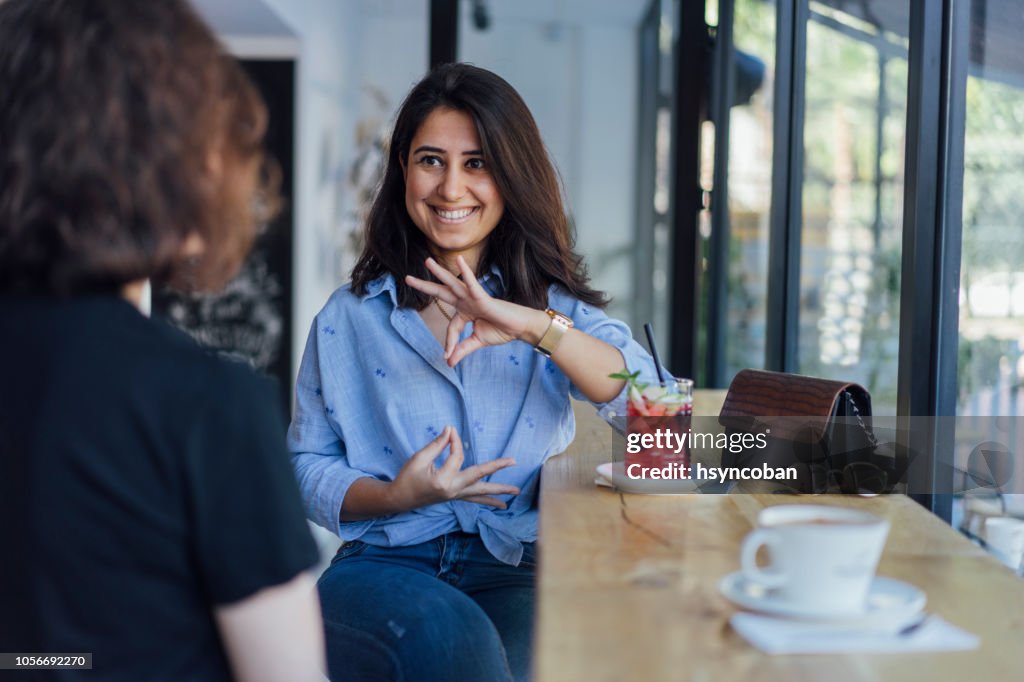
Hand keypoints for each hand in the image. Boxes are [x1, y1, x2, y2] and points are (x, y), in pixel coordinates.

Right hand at [387, 425, 519, 510]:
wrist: (399, 499)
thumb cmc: (406, 477)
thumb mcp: (419, 458)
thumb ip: (437, 445)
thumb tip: (451, 430)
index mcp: (443, 481)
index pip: (456, 456)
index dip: (454, 441)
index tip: (450, 431)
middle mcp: (452, 490)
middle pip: (479, 477)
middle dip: (497, 468)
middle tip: (514, 461)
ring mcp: (455, 496)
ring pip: (481, 493)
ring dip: (499, 492)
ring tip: (517, 493)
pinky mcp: (455, 497)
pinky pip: (475, 499)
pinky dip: (488, 501)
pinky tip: (502, 505)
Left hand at [405, 255, 546, 365]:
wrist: (520, 329)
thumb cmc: (502, 330)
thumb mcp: (477, 342)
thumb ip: (462, 349)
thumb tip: (449, 363)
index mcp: (465, 312)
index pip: (451, 326)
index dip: (449, 342)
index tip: (448, 356)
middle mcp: (466, 302)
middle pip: (441, 292)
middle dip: (424, 286)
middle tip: (407, 279)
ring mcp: (474, 297)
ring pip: (452, 283)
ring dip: (439, 273)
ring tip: (427, 262)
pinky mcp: (483, 297)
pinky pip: (472, 283)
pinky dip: (466, 272)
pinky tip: (459, 260)